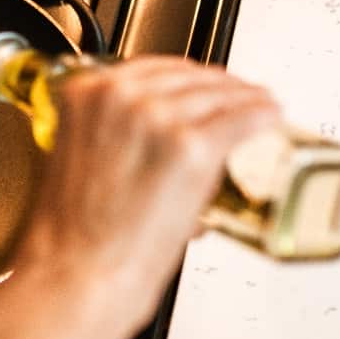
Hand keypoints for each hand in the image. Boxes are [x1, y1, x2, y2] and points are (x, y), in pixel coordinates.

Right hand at [0, 58, 279, 338]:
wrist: (75, 272)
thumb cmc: (70, 233)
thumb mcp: (72, 157)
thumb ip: (104, 131)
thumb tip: (143, 134)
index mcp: (84, 94)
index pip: (148, 66)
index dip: (181, 76)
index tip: (196, 84)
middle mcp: (120, 97)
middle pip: (187, 74)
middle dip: (214, 85)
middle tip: (232, 97)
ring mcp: (159, 119)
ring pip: (219, 92)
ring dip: (243, 97)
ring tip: (256, 107)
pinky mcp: (194, 148)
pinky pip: (244, 117)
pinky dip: (262, 115)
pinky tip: (268, 118)